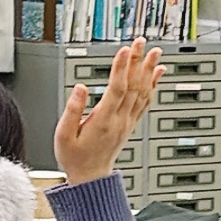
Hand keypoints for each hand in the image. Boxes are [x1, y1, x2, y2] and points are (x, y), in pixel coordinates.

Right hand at [56, 39, 161, 183]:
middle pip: (133, 85)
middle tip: (142, 42)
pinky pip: (145, 102)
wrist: (90, 177)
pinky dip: (153, 86)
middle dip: (138, 61)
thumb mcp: (64, 136)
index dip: (121, 68)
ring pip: (142, 92)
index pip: (116, 88)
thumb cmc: (75, 157)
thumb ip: (72, 110)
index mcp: (103, 120)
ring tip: (155, 53)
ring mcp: (127, 122)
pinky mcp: (130, 124)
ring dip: (149, 70)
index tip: (125, 50)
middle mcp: (119, 119)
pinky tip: (156, 74)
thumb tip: (80, 87)